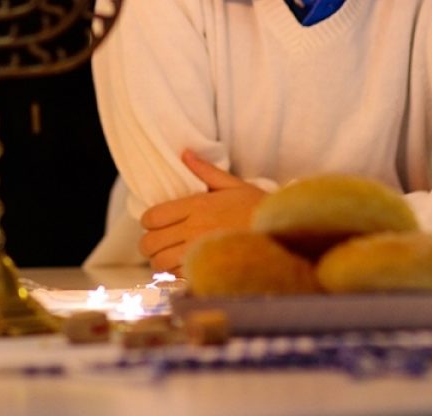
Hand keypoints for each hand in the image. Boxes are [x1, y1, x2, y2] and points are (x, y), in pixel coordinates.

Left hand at [138, 150, 268, 273]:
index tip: (154, 224)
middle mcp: (194, 229)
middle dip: (149, 244)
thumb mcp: (233, 184)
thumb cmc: (257, 207)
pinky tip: (184, 269)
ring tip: (169, 258)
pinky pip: (179, 278)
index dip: (148, 222)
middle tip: (159, 243)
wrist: (283, 232)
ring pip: (160, 263)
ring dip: (160, 261)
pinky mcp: (210, 270)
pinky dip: (176, 276)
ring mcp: (200, 251)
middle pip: (150, 243)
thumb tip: (185, 154)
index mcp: (197, 206)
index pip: (153, 217)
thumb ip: (206, 171)